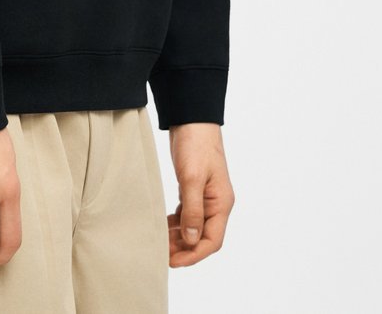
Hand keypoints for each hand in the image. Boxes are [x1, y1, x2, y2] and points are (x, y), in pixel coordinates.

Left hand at [166, 122, 234, 266]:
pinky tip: (163, 226)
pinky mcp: (194, 188)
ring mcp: (205, 195)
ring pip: (193, 226)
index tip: (174, 262)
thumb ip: (192, 210)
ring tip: (159, 243)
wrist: (192, 118)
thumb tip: (191, 240)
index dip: (194, 254)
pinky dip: (176, 222)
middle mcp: (216, 203)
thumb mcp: (192, 178)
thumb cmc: (196, 145)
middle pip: (202, 236)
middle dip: (184, 249)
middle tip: (161, 255)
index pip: (212, 240)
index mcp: (221, 203)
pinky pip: (186, 213)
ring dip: (178, 237)